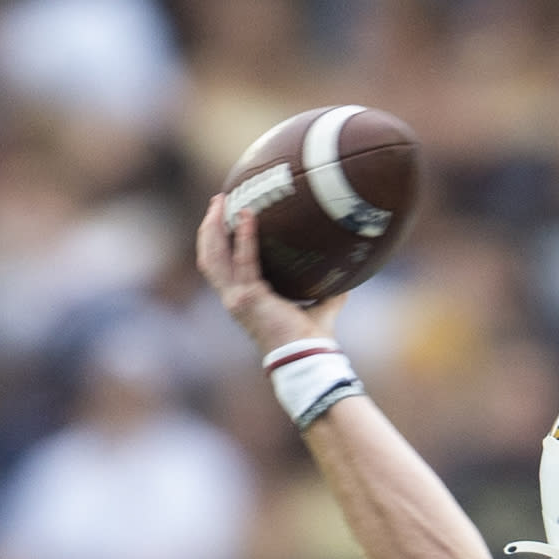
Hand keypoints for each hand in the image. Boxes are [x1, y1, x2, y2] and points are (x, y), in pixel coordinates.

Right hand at [196, 196, 346, 355]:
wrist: (308, 358)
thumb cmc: (311, 340)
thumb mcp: (320, 309)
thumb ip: (329, 292)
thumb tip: (348, 275)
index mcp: (244, 301)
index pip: (220, 268)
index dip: (217, 243)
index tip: (224, 217)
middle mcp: (234, 299)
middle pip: (210, 258)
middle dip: (209, 228)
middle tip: (218, 201)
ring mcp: (237, 299)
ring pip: (214, 257)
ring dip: (215, 227)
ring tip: (223, 201)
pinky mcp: (248, 297)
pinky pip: (244, 260)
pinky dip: (245, 237)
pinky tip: (248, 215)